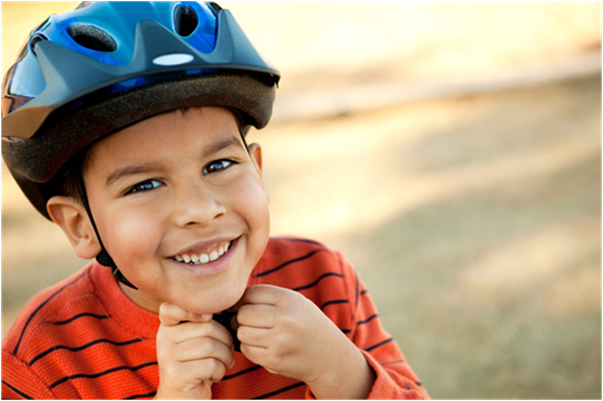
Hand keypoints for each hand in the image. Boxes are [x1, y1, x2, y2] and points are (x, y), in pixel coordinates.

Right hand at [154, 302, 234, 399]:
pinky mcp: (176, 375)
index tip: (208, 317)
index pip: (173, 307)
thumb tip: (226, 309)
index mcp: (168, 326)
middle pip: (206, 327)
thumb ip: (203, 324)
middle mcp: (164, 339)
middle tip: (227, 352)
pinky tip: (215, 376)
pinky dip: (220, 371)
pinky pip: (210, 364)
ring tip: (223, 364)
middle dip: (226, 340)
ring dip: (225, 357)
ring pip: (210, 346)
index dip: (194, 308)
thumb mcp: (196, 341)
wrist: (183, 399)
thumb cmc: (196, 366)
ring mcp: (167, 357)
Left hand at [235, 285, 373, 398]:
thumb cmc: (306, 324)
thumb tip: (232, 301)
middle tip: (249, 321)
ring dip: (245, 333)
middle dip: (241, 317)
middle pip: (243, 313)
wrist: (328, 355)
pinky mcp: (273, 360)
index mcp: (289, 300)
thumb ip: (267, 296)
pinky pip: (247, 350)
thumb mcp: (295, 302)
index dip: (243, 299)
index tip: (245, 305)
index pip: (251, 293)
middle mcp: (285, 319)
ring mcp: (279, 341)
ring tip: (257, 333)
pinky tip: (263, 345)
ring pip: (242, 332)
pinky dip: (250, 347)